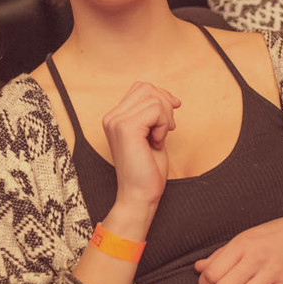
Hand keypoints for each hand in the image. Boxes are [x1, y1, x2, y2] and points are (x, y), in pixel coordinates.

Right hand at [103, 81, 180, 208]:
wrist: (139, 195)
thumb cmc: (148, 170)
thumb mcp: (152, 135)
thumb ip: (154, 115)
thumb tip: (170, 98)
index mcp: (115, 117)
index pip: (140, 88)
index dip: (161, 97)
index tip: (170, 117)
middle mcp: (112, 117)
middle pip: (147, 89)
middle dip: (165, 106)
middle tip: (167, 129)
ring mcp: (116, 121)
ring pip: (153, 98)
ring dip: (165, 118)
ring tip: (160, 138)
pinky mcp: (126, 128)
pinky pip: (155, 110)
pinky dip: (163, 125)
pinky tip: (157, 142)